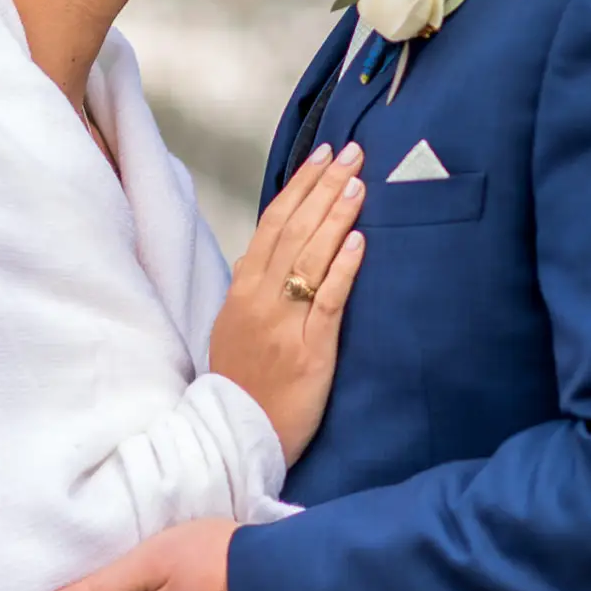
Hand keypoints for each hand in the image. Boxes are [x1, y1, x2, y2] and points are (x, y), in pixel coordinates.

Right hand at [209, 143, 368, 461]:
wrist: (239, 437)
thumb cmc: (242, 383)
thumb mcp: (232, 328)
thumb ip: (248, 288)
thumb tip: (256, 253)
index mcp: (242, 291)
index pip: (273, 224)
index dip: (300, 187)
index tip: (323, 156)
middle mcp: (260, 300)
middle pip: (294, 231)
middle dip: (324, 188)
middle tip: (352, 153)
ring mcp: (284, 325)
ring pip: (311, 258)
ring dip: (335, 216)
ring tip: (357, 183)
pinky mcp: (310, 351)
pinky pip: (327, 302)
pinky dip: (342, 268)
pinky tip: (359, 240)